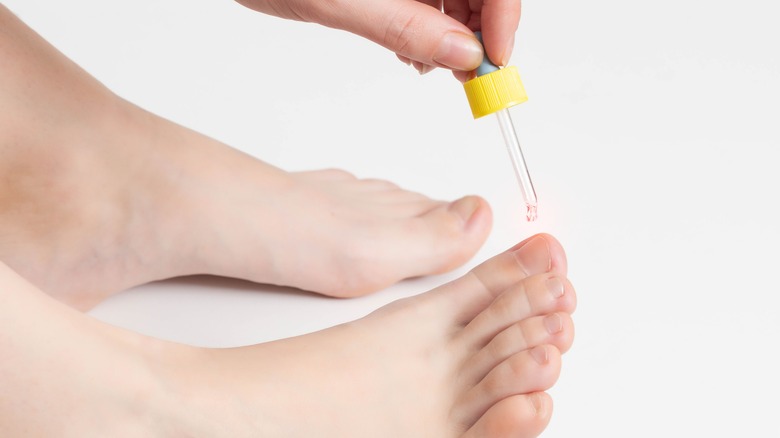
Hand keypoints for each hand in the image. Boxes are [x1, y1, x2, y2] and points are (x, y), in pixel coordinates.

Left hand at [235, 0, 520, 80]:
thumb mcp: (341, 0)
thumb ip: (407, 25)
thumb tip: (464, 54)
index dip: (504, 15)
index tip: (494, 59)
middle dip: (479, 31)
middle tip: (463, 75)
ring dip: (453, 35)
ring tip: (419, 60)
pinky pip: (431, 0)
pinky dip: (429, 29)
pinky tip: (407, 48)